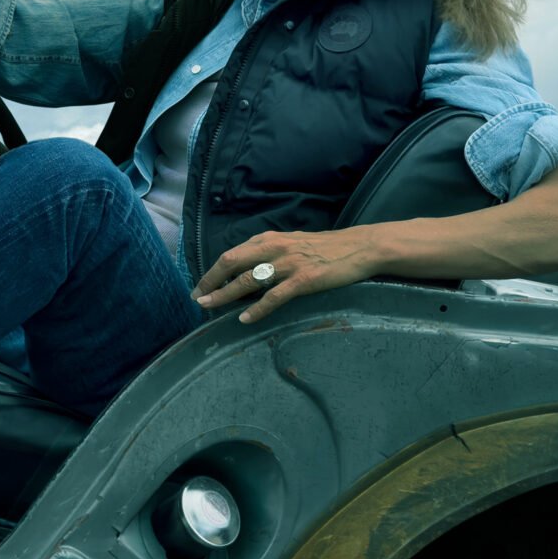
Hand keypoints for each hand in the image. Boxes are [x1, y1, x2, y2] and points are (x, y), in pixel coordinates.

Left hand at [193, 229, 382, 323]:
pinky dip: (257, 309)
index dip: (213, 271)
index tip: (201, 287)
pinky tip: (244, 319)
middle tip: (198, 299)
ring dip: (225, 295)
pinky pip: (274, 297)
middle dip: (210, 282)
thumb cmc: (324, 248)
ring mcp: (288, 264)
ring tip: (210, 307)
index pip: (232, 254)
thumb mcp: (291, 243)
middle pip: (232, 263)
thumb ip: (268, 253)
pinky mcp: (304, 279)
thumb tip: (246, 270)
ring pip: (248, 280)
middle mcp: (274, 248)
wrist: (360, 247)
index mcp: (269, 239)